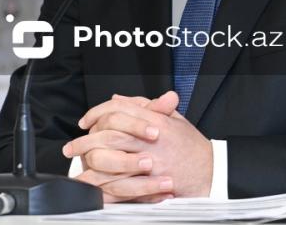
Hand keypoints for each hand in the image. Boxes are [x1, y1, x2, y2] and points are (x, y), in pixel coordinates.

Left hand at [62, 91, 212, 201]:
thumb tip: (118, 99)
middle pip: (109, 133)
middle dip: (86, 140)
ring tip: (77, 166)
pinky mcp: (151, 183)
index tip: (86, 121)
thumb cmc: (191, 146)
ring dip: (90, 162)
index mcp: (155, 119)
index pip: (118, 109)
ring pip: (111, 159)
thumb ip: (145, 106)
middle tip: (72, 146)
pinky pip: (120, 184)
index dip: (97, 113)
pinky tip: (92, 186)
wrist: (213, 171)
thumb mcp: (172, 118)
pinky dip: (103, 186)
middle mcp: (150, 139)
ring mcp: (150, 161)